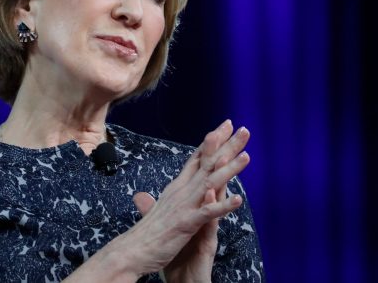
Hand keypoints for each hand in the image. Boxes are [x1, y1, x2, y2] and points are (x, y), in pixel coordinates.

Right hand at [128, 120, 249, 277]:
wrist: (131, 251)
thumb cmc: (145, 233)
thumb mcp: (152, 212)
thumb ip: (152, 201)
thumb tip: (142, 196)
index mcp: (177, 187)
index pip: (198, 158)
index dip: (212, 141)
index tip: (225, 126)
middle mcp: (181, 191)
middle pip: (207, 163)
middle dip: (226, 145)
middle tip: (243, 129)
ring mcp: (184, 206)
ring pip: (210, 182)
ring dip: (230, 169)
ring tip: (246, 156)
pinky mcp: (186, 223)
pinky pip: (208, 213)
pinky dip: (223, 206)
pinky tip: (238, 200)